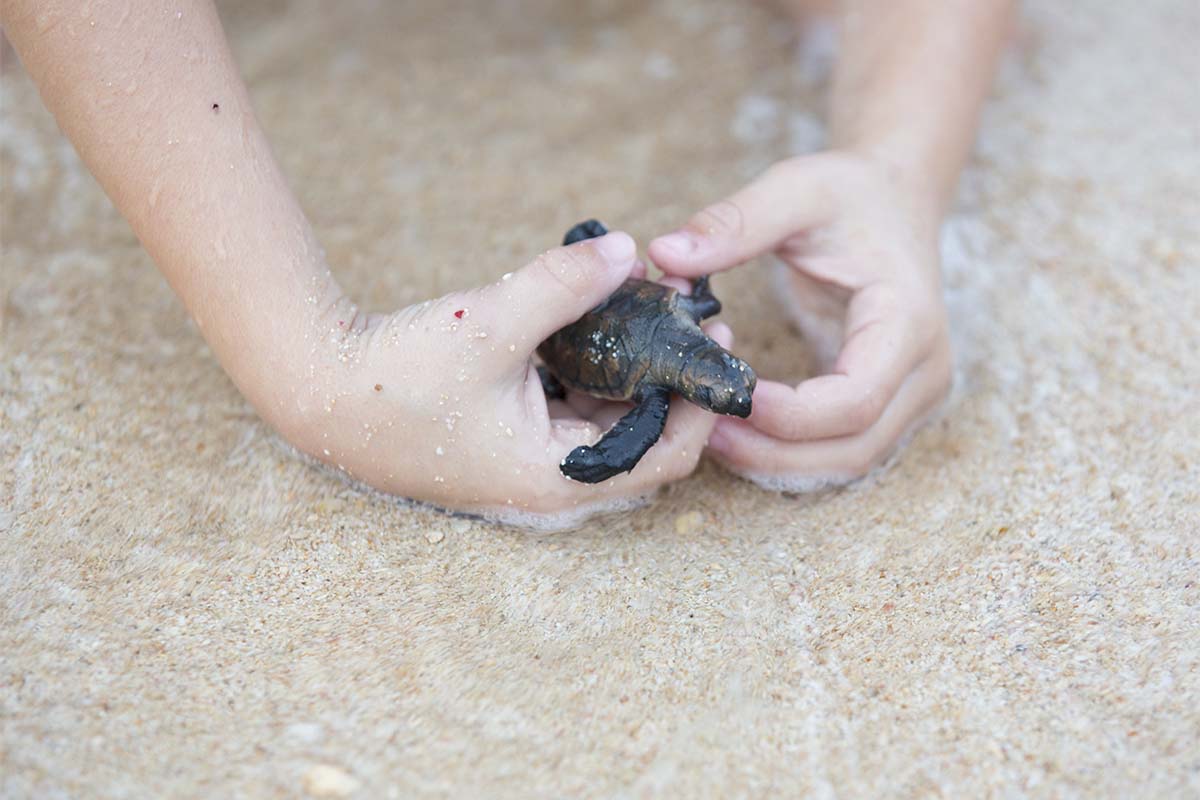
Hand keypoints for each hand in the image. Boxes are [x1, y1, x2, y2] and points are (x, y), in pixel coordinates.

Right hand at [277, 232, 724, 523]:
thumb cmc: (399, 374)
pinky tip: (595, 314)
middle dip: (668, 374)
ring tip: (648, 302)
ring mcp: (529, 455)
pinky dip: (591, 364)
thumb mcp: (489, 323)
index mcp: (558, 476)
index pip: (665, 455)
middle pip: (642, 433)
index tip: (712, 339)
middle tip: (687, 311)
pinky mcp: (509, 431)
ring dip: (630, 364)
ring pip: (606, 414)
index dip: (698, 401)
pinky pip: (572, 401)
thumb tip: (629, 250)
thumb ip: (563, 286)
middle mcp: (551, 476)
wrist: (317, 387)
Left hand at [648, 152, 951, 487]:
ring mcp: (912, 395)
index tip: (725, 393)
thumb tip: (666, 254)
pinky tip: (738, 429)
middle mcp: (924, 370)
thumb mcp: (795, 190)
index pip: (856, 399)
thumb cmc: (849, 193)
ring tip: (712, 433)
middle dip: (773, 451)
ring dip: (778, 460)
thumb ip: (735, 222)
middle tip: (702, 428)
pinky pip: (841, 449)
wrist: (895, 199)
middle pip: (854, 448)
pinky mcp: (890, 405)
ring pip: (849, 461)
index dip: (788, 415)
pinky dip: (790, 453)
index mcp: (908, 321)